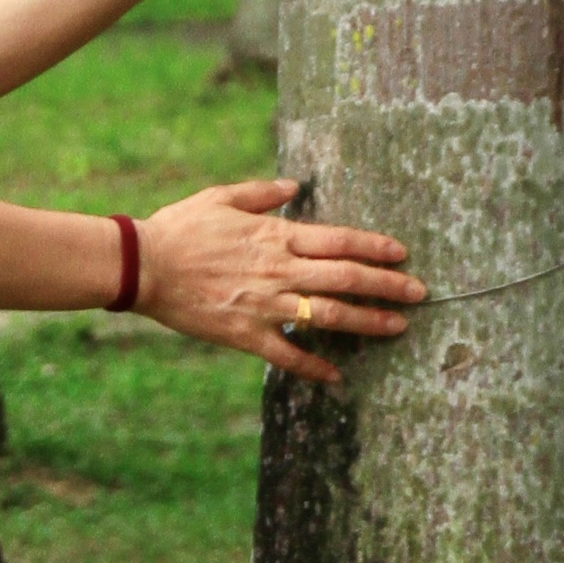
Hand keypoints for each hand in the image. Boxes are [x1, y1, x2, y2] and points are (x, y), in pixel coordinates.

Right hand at [138, 174, 422, 387]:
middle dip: (388, 285)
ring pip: (329, 316)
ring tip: (397, 327)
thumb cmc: (180, 228)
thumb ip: (262, 194)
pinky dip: (314, 367)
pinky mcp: (246, 334)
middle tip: (419, 293)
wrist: (143, 265)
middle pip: (346, 278)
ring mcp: (265, 305)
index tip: (402, 254)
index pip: (339, 241)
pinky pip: (288, 354)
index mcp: (276, 237)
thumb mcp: (221, 197)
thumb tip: (296, 186)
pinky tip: (337, 376)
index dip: (375, 246)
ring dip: (368, 322)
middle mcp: (279, 271)